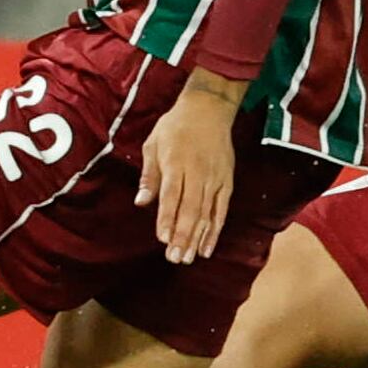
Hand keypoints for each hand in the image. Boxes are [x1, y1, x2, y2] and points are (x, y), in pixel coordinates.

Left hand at [137, 74, 242, 263]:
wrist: (209, 109)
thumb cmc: (175, 127)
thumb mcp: (153, 144)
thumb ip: (149, 175)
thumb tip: (141, 201)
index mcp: (176, 163)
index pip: (172, 195)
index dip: (167, 218)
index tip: (163, 239)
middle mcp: (197, 173)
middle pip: (191, 209)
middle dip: (183, 235)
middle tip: (175, 258)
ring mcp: (215, 178)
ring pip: (207, 213)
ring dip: (197, 237)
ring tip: (188, 258)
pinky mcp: (226, 182)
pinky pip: (221, 210)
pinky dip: (215, 230)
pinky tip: (207, 247)